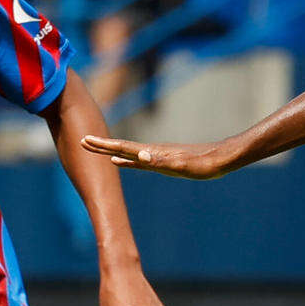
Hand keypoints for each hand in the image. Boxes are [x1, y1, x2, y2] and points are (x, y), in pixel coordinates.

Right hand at [82, 133, 233, 177]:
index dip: (104, 146)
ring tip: (98, 151)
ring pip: (129, 153)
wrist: (222, 158)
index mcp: (153, 152)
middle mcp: (153, 151)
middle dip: (102, 146)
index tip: (85, 141)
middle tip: (82, 141)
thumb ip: (161, 160)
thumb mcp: (182, 164)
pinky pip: (139, 161)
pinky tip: (121, 162)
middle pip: (122, 147)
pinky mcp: (165, 161)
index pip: (123, 147)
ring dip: (112, 151)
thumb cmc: (204, 163)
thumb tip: (141, 156)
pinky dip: (127, 160)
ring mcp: (158, 155)